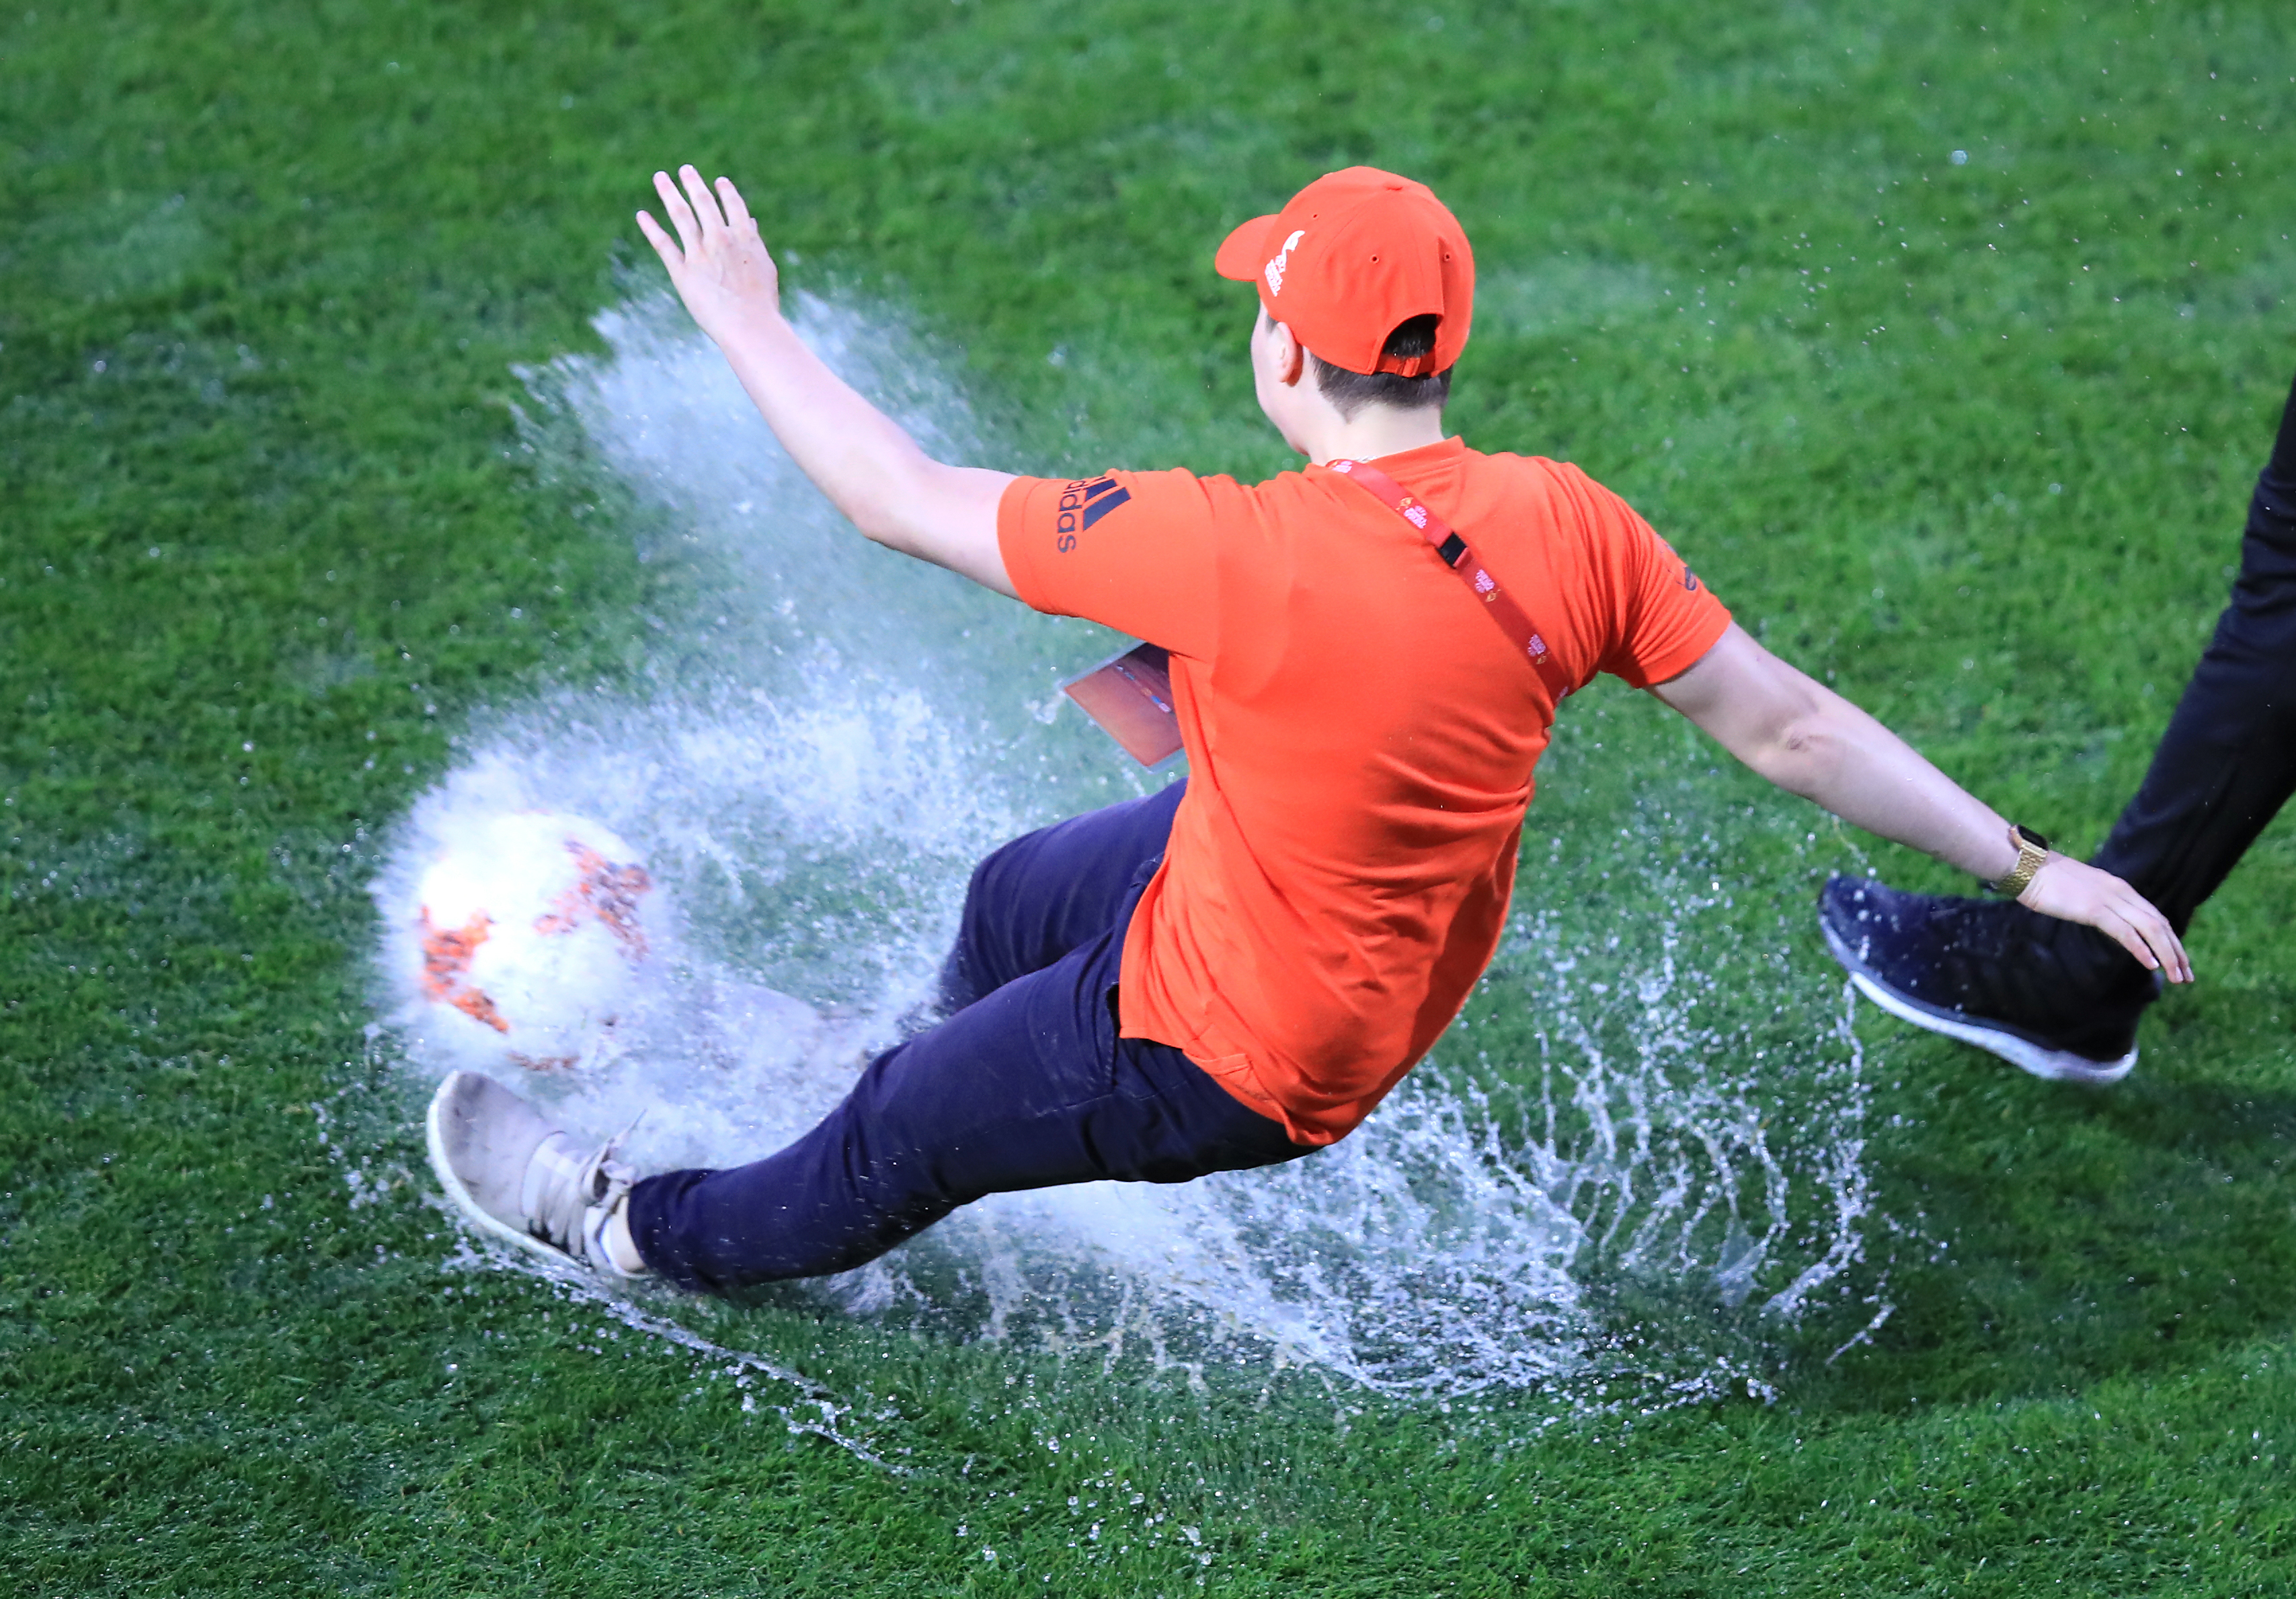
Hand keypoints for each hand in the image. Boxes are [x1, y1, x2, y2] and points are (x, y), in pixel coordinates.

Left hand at [636, 166, 779, 342]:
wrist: (750, 326)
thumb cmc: (763, 303)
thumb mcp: (765, 267)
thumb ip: (755, 242)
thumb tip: (751, 222)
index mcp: (744, 237)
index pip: (733, 206)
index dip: (726, 192)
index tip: (719, 182)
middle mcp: (720, 238)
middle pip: (703, 203)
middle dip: (693, 183)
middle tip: (685, 169)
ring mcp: (700, 254)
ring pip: (681, 215)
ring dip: (669, 193)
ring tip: (660, 177)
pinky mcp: (682, 272)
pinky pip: (663, 244)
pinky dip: (651, 228)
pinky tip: (642, 215)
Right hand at [2018, 855, 2192, 983]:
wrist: (2026, 867)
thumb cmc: (2045, 880)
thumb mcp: (2079, 891)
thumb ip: (2095, 903)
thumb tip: (2099, 916)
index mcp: (2119, 888)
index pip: (2155, 916)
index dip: (2171, 939)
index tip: (2179, 960)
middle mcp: (2121, 892)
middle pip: (2160, 924)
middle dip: (2177, 952)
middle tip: (2187, 976)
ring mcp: (2109, 900)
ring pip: (2150, 929)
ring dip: (2168, 955)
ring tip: (2177, 977)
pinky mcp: (2094, 909)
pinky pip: (2126, 932)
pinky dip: (2142, 949)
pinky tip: (2152, 965)